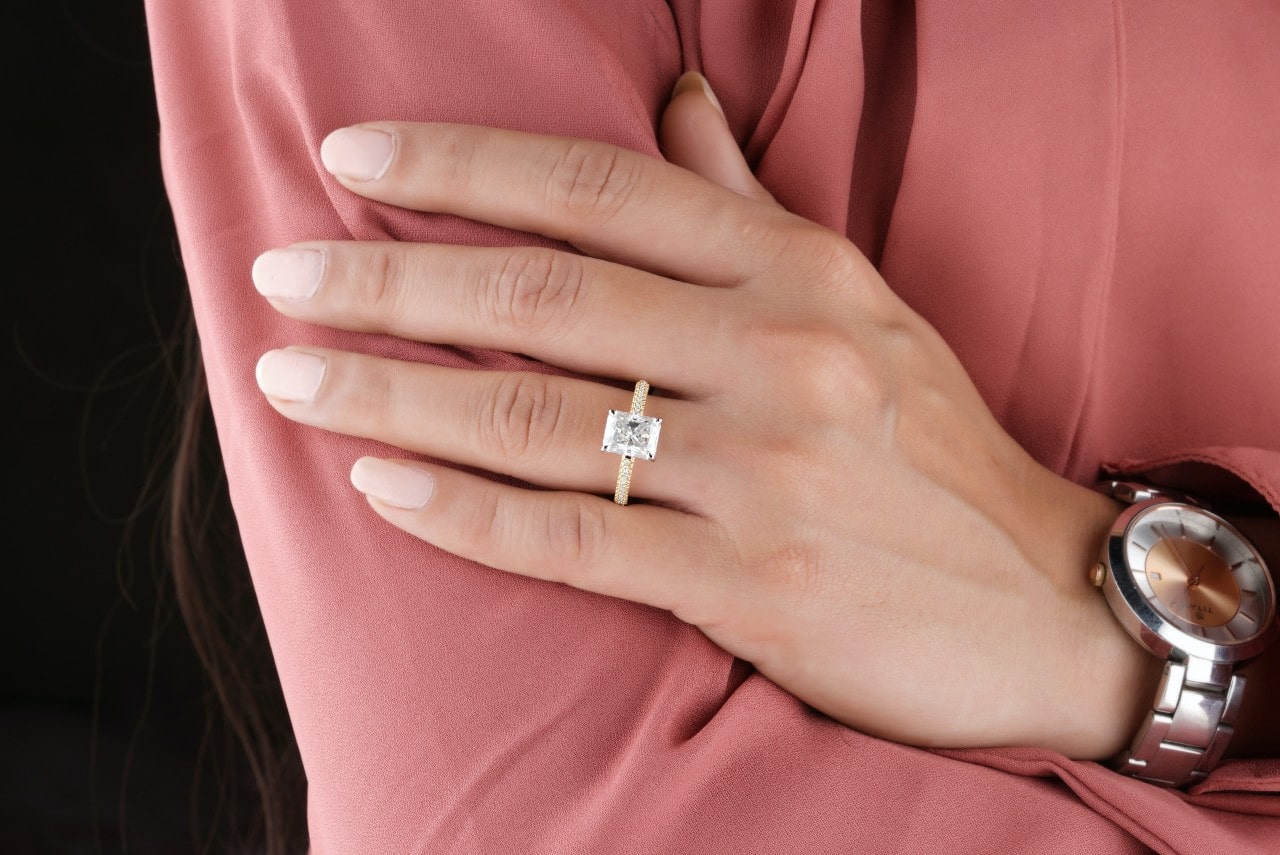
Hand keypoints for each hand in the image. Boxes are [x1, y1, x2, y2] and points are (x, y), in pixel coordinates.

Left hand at [251, 74, 1157, 757]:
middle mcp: (777, 355)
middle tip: (281, 271)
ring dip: (393, 392)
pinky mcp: (748, 583)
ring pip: (536, 416)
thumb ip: (748, 204)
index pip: (600, 189)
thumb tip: (671, 104)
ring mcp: (762, 473)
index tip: (352, 159)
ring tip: (290, 376)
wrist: (1038, 599)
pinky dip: (464, 511)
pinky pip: (574, 539)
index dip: (463, 165)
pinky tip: (381, 482)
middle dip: (390, 278)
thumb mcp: (858, 297)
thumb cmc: (932, 442)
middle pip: (544, 295)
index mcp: (798, 270)